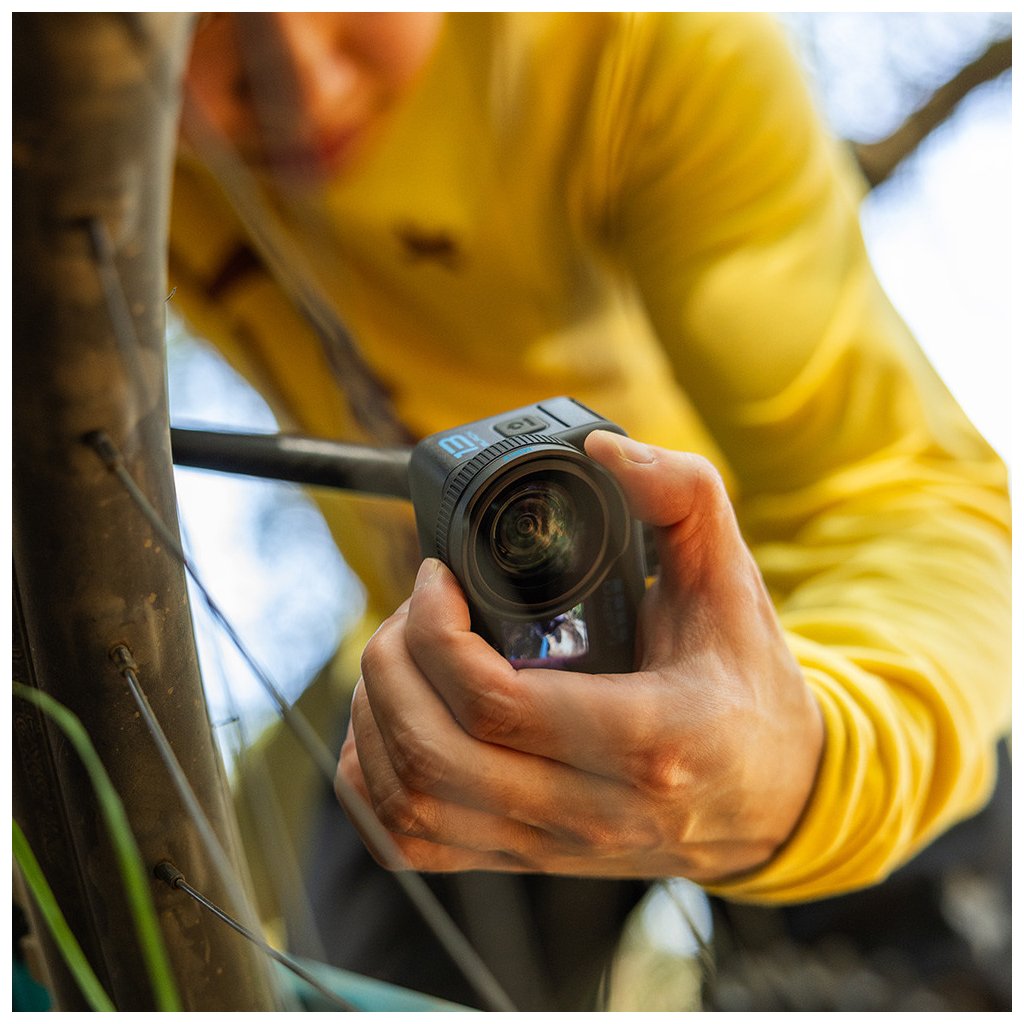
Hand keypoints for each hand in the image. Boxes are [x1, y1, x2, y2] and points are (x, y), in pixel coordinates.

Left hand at [337, 430, 823, 881]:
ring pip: (411, 804)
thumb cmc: (750, 687)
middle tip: (413, 610)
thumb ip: (681, 497)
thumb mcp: (735, 582)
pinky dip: (373, 780)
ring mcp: (553, 845)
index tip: (439, 578)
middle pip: (434, 754)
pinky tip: (389, 722)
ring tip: (401, 656)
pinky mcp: (526, 860)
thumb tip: (602, 449)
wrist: (777, 796)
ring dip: (376, 717)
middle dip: (393, 664)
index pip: (496, 703)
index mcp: (646, 740)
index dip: (438, 630)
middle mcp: (592, 810)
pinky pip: (413, 843)